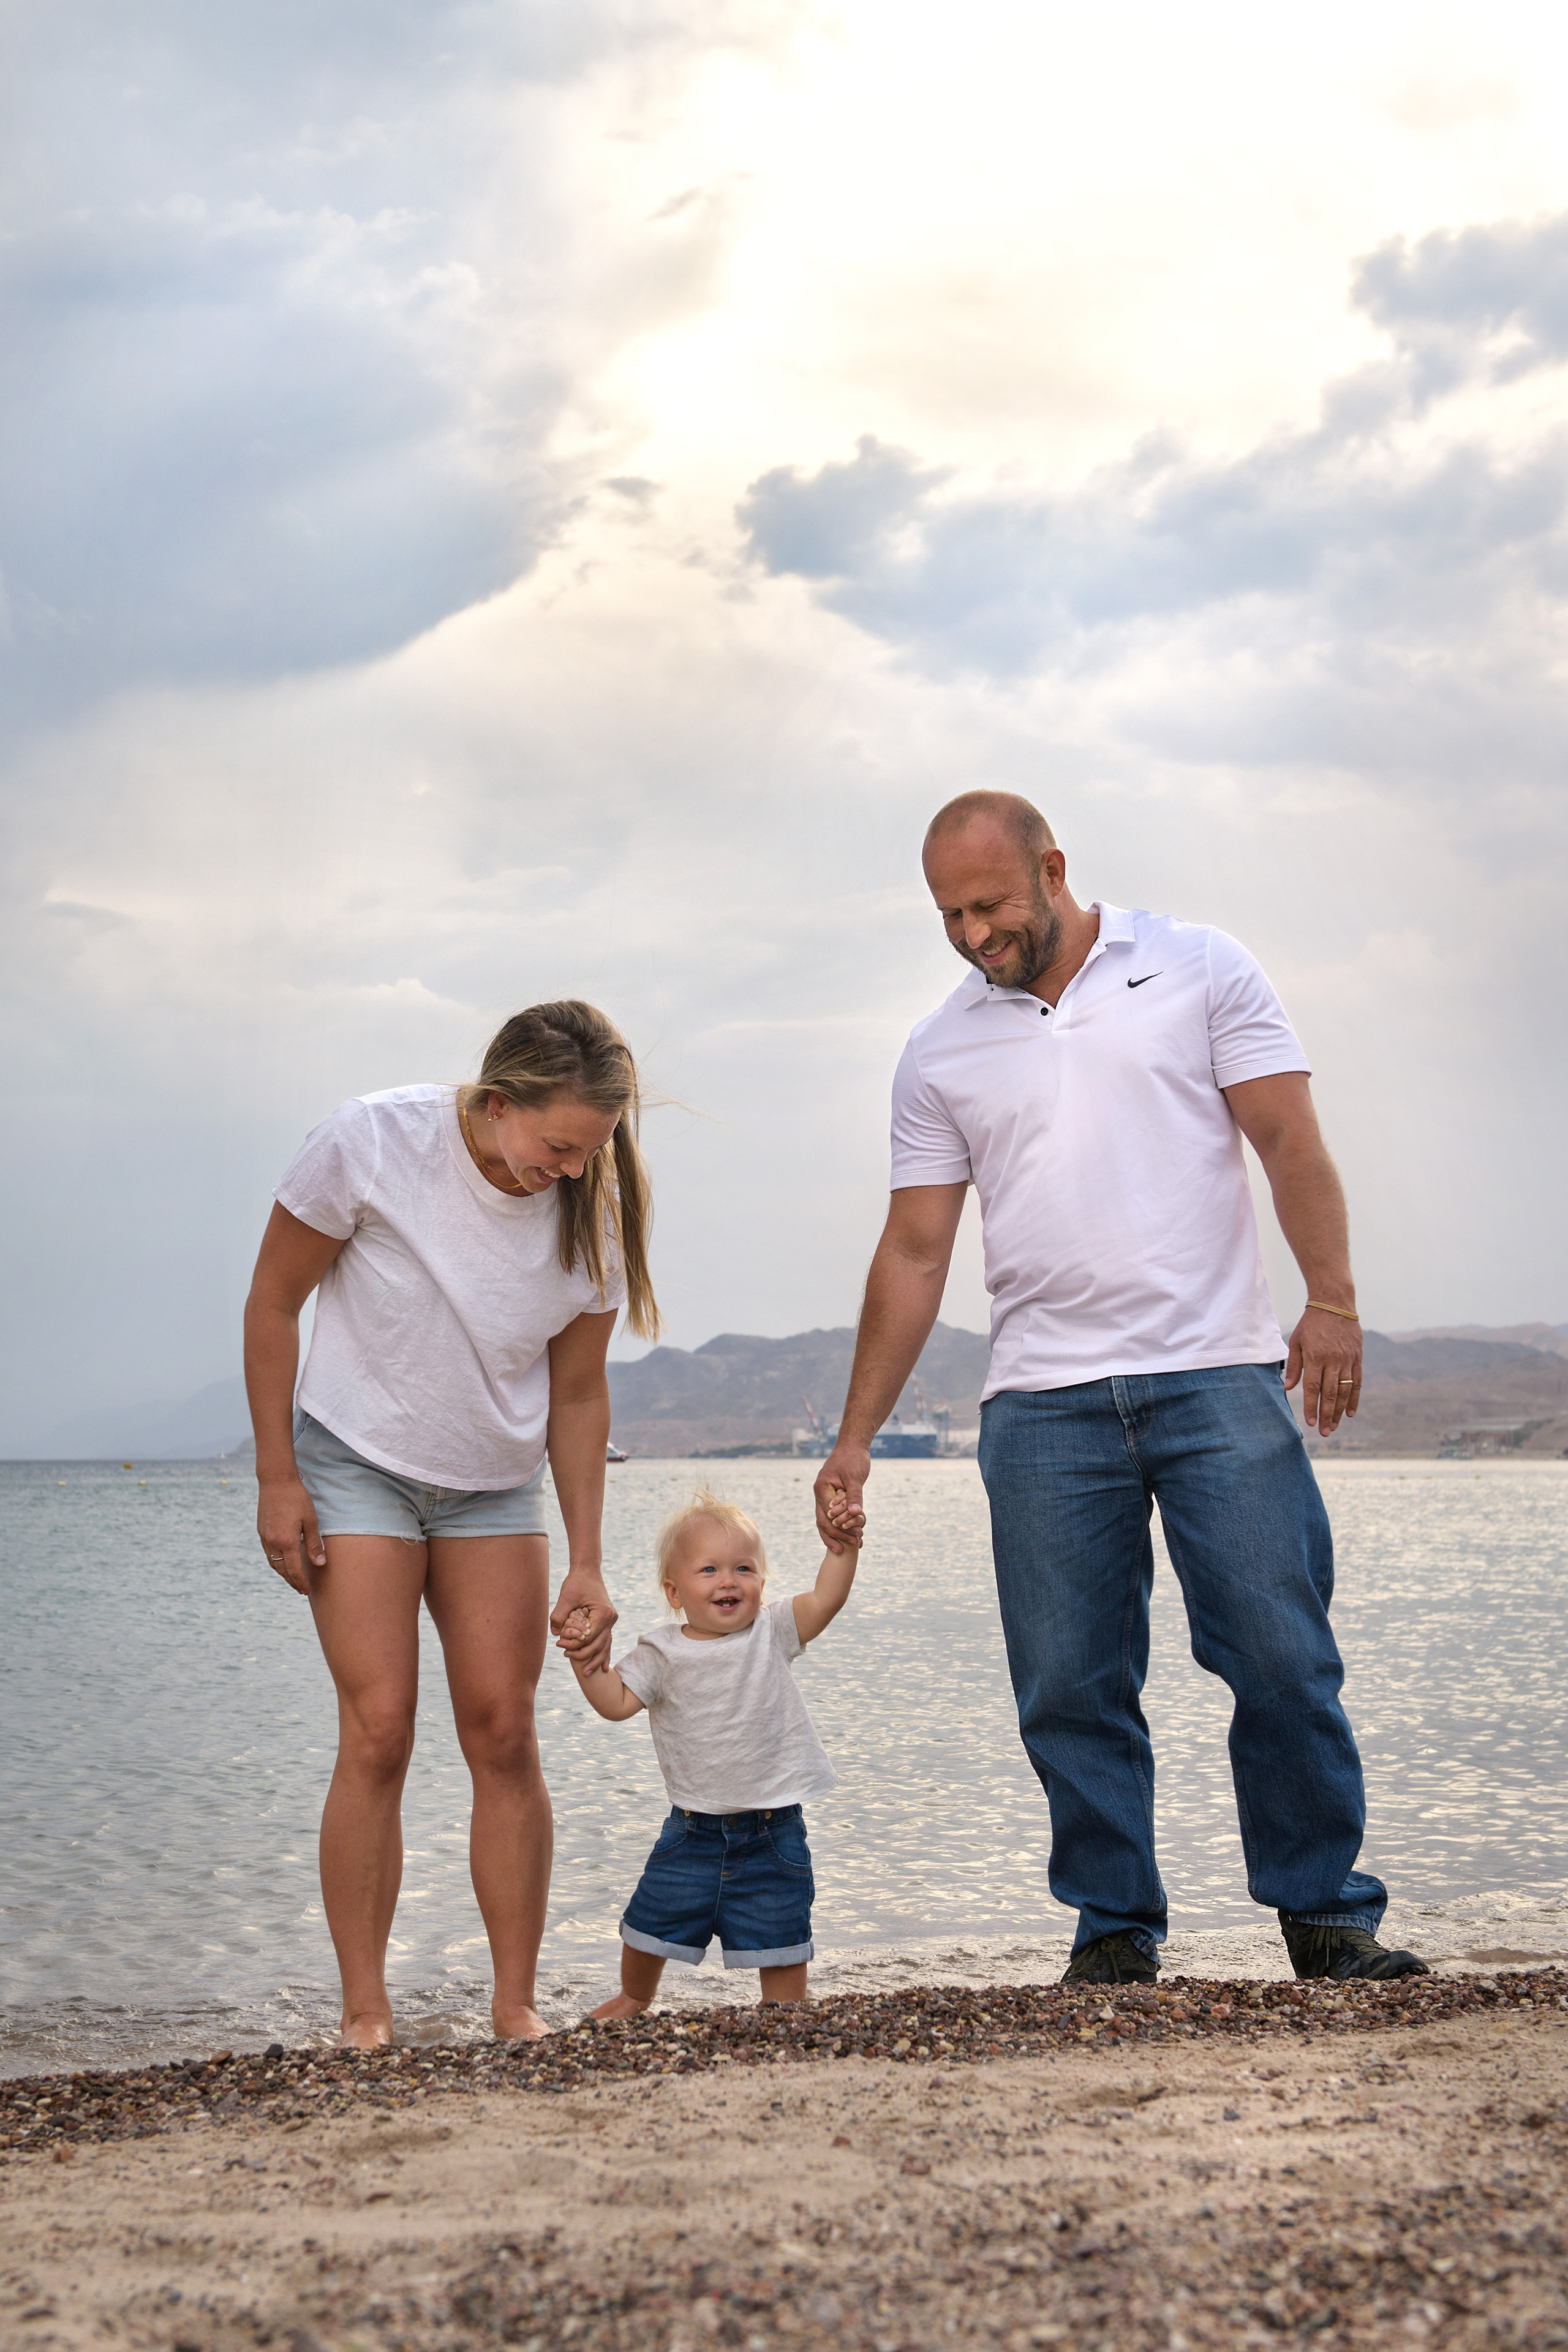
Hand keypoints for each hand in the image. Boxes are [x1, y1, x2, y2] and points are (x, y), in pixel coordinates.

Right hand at [256, 1475, 325, 1593]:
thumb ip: (314, 1544)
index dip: (301, 1582)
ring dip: (283, 1574)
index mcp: (286, 1541)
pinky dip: (276, 1563)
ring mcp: (265, 1537)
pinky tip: (283, 1563)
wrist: (276, 1481)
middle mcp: (273, 1542)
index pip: (294, 1570)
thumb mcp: (311, 1520)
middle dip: (292, 1582)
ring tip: (293, 1580)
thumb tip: (320, 1564)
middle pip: (282, 1570)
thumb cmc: (297, 1498)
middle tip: (301, 1590)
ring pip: (273, 1563)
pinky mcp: (261, 1531)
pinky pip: (268, 1553)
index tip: (307, 1591)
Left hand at [551, 1573, 617, 1672]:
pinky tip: (603, 1668)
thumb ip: (559, 1616)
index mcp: (603, 1613)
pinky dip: (604, 1654)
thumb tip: (556, 1635)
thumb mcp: (566, 1597)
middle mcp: (611, 1618)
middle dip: (583, 1655)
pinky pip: (607, 1641)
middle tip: (567, 1658)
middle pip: (598, 1645)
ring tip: (586, 1673)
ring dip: (595, 1660)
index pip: (588, 1637)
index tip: (560, 1646)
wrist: (587, 1570)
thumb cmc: (576, 1582)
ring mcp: (611, 1621)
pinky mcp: (608, 1622)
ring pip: (605, 1646)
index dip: (574, 1644)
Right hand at [814, 1443, 868, 1551]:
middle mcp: (820, 1494)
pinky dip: (840, 1524)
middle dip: (835, 1536)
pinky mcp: (832, 1495)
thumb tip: (855, 1513)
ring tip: (849, 1546)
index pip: (827, 1516)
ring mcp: (824, 1495)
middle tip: (847, 1550)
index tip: (854, 1539)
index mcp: (822, 1489)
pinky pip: (833, 1513)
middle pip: (823, 1521)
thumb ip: (854, 1495)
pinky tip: (849, 1533)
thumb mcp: (855, 1477)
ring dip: (836, 1533)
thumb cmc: (853, 1458)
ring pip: (826, 1520)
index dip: (839, 1530)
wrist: (852, 1444)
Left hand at [1284, 1306, 1362, 1436]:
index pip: (1313, 1387)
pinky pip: (1358, 1382)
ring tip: (1335, 1426)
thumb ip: (1294, 1365)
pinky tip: (1352, 1412)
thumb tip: (1288, 1387)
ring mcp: (1347, 1360)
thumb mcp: (1296, 1340)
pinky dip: (1355, 1398)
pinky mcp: (1357, 1358)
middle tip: (1325, 1432)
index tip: (1311, 1422)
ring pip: (1345, 1390)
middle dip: (1327, 1415)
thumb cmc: (1311, 1323)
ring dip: (1340, 1411)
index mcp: (1315, 1356)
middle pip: (1330, 1393)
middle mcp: (1333, 1360)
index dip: (1312, 1406)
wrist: (1335, 1304)